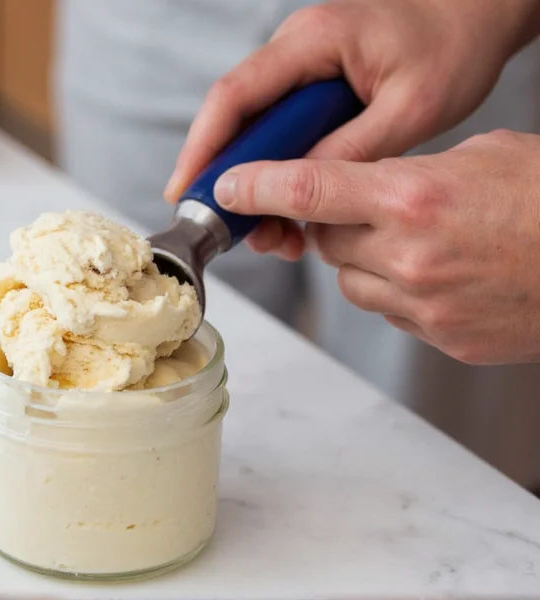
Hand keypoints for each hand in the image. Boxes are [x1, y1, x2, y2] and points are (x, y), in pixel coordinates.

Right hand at [164, 0, 539, 259]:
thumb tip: (298, 189)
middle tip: (235, 230)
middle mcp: (296, 50)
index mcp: (312, 41)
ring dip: (257, 184)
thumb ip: (350, 149)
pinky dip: (281, 173)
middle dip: (228, 179)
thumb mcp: (410, 108)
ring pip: (257, 132)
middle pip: (236, 119)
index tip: (188, 191)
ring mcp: (301, 67)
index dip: (203, 147)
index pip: (235, 96)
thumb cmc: (451, 44)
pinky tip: (294, 210)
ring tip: (276, 234)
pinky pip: (281, 132)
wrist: (473, 15)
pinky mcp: (311, 87)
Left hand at [211, 129, 539, 364]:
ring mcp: (423, 304)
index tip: (226, 187)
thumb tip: (364, 188)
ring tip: (417, 241)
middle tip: (372, 208)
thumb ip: (406, 174)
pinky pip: (388, 310)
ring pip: (351, 281)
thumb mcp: (479, 156)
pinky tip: (439, 273)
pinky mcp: (441, 336)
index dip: (257, 186)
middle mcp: (409, 256)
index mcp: (414, 197)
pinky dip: (396, 290)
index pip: (308, 190)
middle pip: (326, 239)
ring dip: (365, 260)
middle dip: (336, 223)